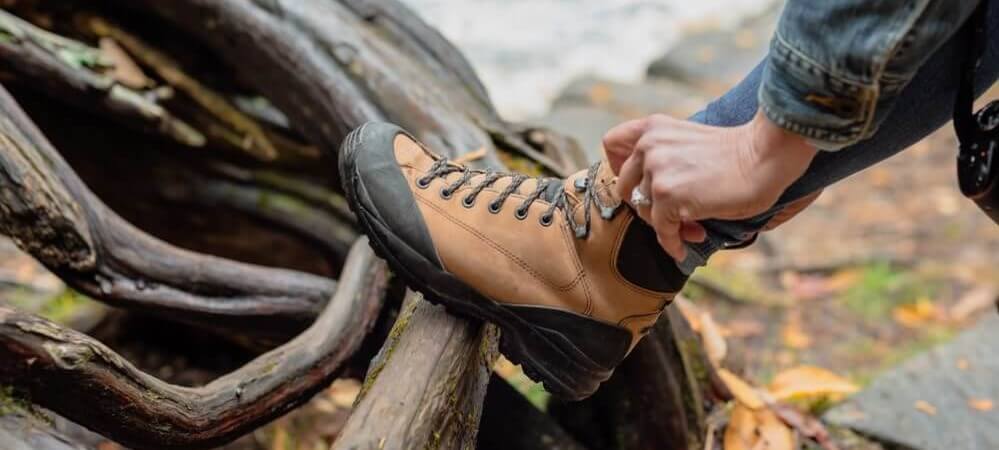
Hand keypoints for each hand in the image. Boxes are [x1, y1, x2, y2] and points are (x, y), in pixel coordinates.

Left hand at [603, 112, 816, 259]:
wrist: (765, 157)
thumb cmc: (737, 154)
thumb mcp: (689, 140)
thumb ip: (665, 156)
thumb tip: (649, 197)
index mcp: (653, 128)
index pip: (612, 143)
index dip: (618, 167)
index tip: (636, 183)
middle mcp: (649, 146)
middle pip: (625, 186)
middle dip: (647, 206)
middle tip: (672, 216)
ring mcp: (656, 170)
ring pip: (644, 211)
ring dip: (665, 226)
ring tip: (692, 229)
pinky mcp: (666, 195)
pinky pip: (661, 230)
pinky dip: (672, 243)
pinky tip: (684, 248)